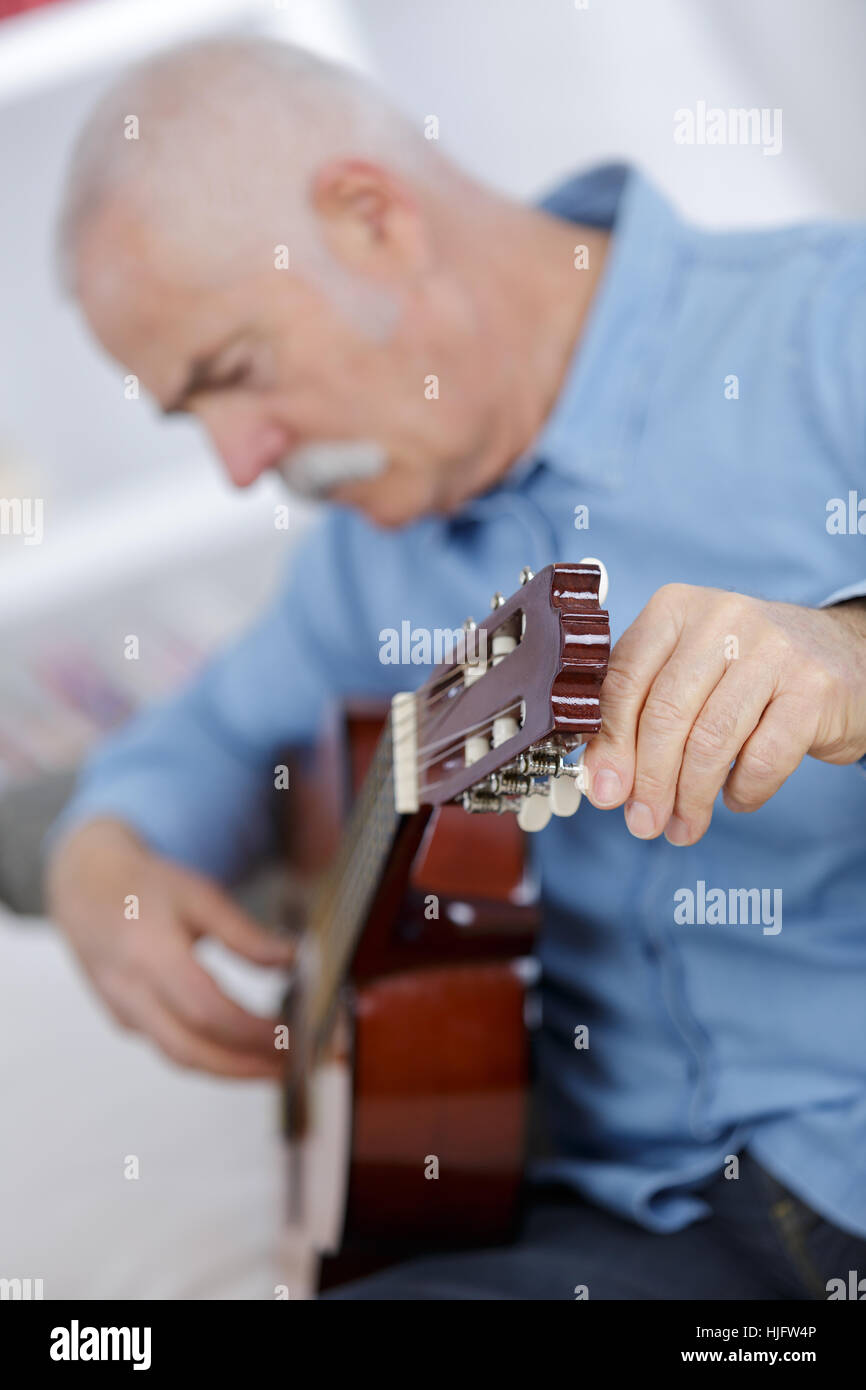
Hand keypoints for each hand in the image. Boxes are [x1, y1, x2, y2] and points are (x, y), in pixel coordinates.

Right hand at [47, 818, 293, 1077]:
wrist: (86, 887)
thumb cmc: (146, 887)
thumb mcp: (199, 894)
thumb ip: (244, 933)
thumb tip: (291, 960)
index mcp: (149, 953)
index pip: (205, 1010)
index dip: (251, 1031)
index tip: (292, 1035)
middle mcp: (128, 990)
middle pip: (188, 1050)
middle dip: (243, 1067)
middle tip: (291, 1066)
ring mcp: (121, 1010)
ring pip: (177, 1056)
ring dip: (229, 1069)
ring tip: (274, 1065)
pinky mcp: (124, 1020)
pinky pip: (169, 1046)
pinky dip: (208, 1053)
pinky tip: (241, 1046)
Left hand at [582, 585, 865, 845]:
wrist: (843, 657)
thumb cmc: (746, 673)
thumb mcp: (686, 676)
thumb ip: (639, 716)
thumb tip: (602, 783)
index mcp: (674, 608)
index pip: (625, 679)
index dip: (610, 743)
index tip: (603, 791)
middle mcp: (722, 619)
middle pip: (665, 713)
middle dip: (649, 781)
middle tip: (643, 823)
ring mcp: (772, 650)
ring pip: (710, 740)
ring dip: (691, 797)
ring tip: (683, 826)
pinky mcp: (813, 690)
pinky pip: (762, 758)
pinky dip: (743, 791)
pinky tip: (735, 799)